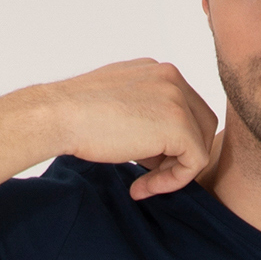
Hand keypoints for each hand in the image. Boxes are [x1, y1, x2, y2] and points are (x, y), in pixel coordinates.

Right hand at [41, 59, 220, 199]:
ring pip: (201, 142)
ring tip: (144, 184)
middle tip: (148, 175)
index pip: (184, 109)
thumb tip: (157, 147)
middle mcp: (171, 77)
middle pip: (201, 122)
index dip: (170, 142)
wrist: (59, 116)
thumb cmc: (74, 115)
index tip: (141, 163)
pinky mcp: (179, 125)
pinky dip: (174, 181)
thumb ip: (142, 115)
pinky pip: (196, 161)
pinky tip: (143, 188)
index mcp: (157, 71)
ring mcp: (177, 98)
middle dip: (180, 154)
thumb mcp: (116, 105)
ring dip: (176, 170)